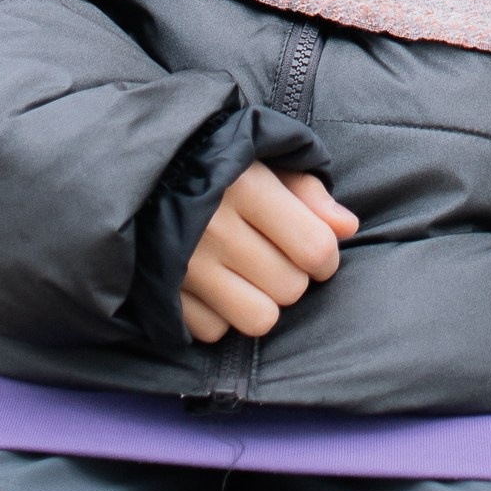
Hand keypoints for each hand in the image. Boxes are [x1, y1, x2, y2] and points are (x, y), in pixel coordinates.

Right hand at [179, 165, 356, 344]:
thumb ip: (309, 192)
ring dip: (264, 302)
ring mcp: (187, 267)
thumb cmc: (217, 163)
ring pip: (259, 319)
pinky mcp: (165, 295)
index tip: (317, 250)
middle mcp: (216, 230)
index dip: (327, 256)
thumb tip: (348, 228)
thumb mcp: (264, 159)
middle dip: (295, 277)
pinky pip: (216, 332)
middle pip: (290, 287)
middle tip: (279, 258)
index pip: (314, 248)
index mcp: (247, 187)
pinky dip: (223, 316)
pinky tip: (218, 287)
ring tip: (253, 277)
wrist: (142, 173)